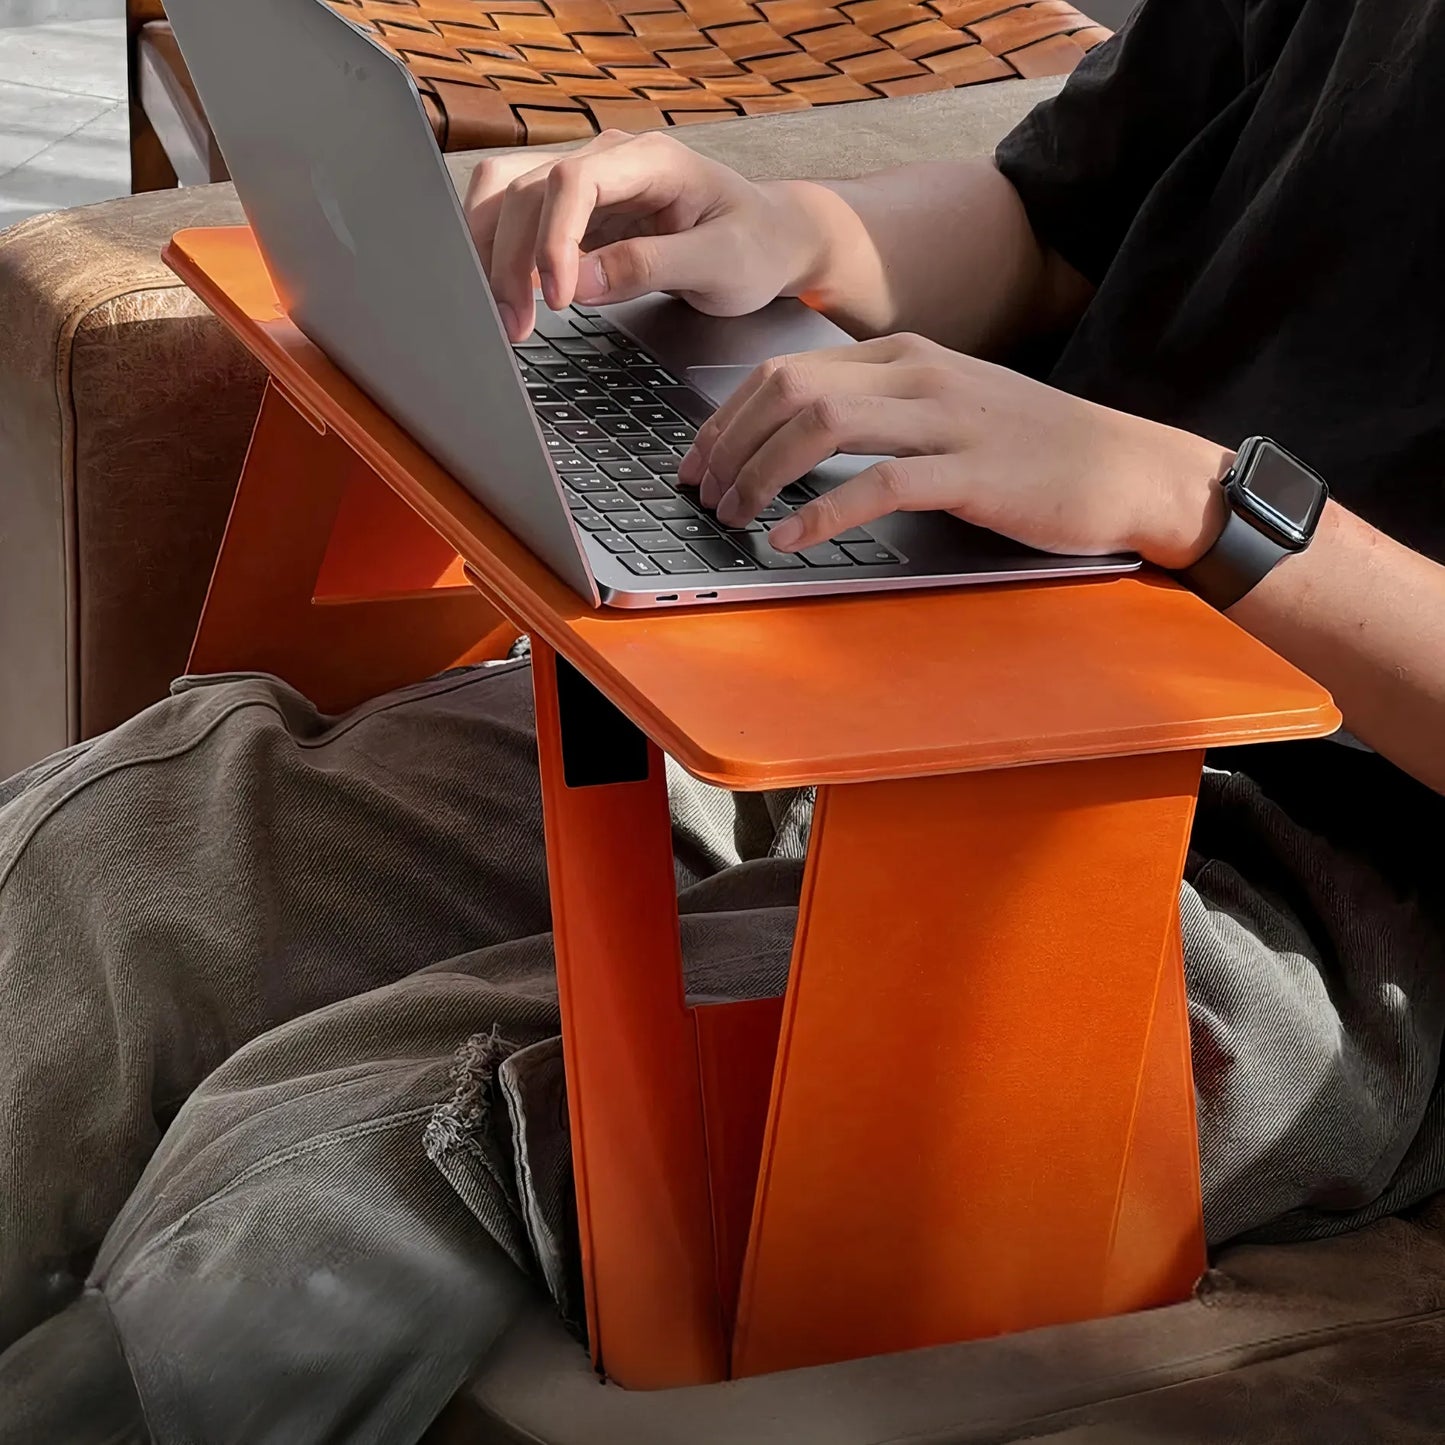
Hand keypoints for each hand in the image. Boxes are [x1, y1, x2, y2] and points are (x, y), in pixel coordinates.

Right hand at [465, 130, 825, 342]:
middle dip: (511, 260)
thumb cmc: (756, 246)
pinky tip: (510, 297)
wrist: (770, 238)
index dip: (553, 239)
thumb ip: (650, 267)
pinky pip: (517, 220)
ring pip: (507, 196)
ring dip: (492, 255)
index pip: (572, 181)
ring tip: (506, 317)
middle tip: (517, 326)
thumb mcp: (719, 264)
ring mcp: (588, 183)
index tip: (560, 300)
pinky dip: (501, 256)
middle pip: (526, 189)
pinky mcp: (577, 213)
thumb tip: (579, 283)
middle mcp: (609, 160)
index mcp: (651, 160)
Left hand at [678, 333, 1233, 568]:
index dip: (726, 419)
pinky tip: (790, 538)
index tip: (698, 463)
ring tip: (737, 517)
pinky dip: (821, 511)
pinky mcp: (972, 472)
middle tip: (705, 496)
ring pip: (822, 426)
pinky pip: (878, 484)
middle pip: (789, 391)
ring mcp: (946, 419)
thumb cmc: (1033, 448)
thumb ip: (879, 412)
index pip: (785, 371)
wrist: (1129, 466)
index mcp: (903, 356)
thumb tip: (799, 441)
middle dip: (730, 446)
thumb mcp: (947, 409)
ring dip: (762, 475)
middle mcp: (918, 374)